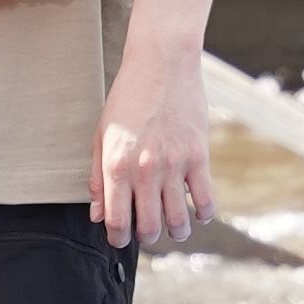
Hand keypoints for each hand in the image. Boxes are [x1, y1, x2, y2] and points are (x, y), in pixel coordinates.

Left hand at [95, 39, 215, 250]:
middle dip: (147, 237)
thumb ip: (97, 178)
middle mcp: (145, 170)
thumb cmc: (128, 97)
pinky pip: (206, 199)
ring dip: (176, 232)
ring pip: (178, 220)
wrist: (162, 63)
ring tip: (174, 228)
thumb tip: (97, 214)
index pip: (116, 221)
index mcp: (117, 165)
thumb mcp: (102, 134)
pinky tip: (197, 212)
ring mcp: (174, 164)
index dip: (117, 238)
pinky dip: (203, 214)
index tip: (120, 239)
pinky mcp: (199, 156)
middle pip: (149, 226)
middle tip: (147, 232)